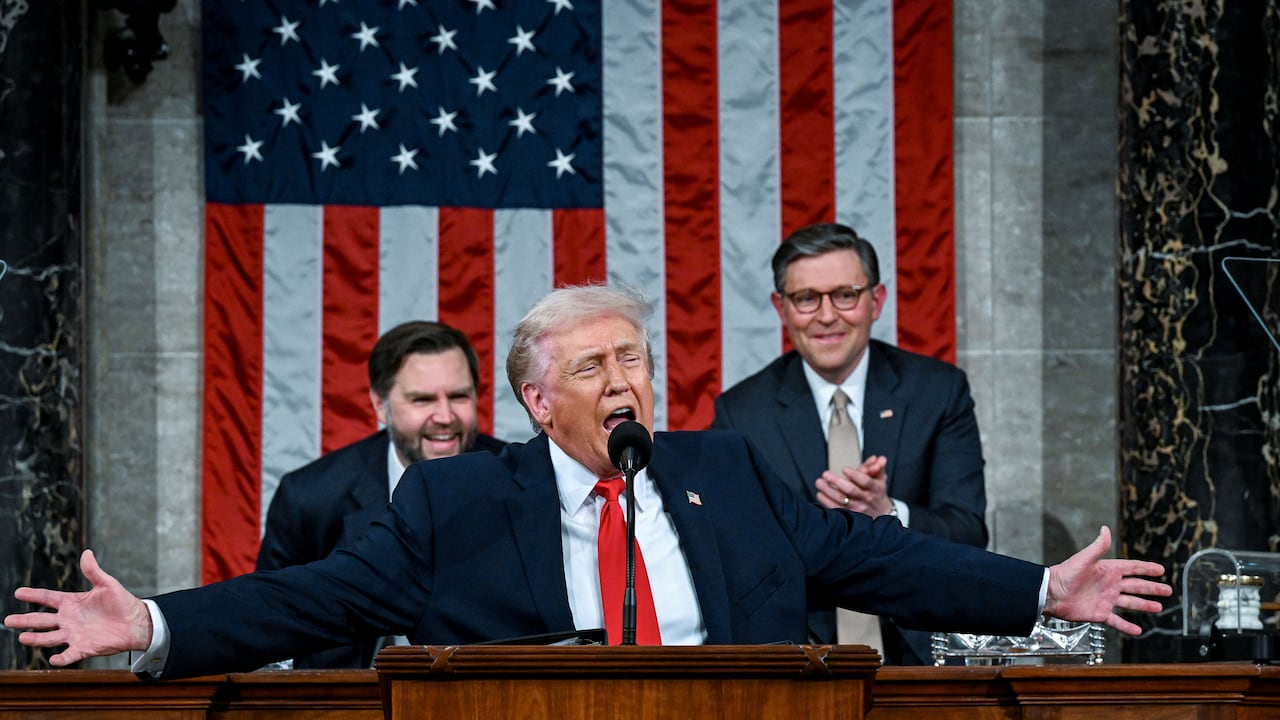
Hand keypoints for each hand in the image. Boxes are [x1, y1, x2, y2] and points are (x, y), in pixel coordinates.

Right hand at [4, 549, 152, 665]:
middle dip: (25, 620)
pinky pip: (70, 654)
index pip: (48, 598)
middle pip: (41, 620)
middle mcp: (69, 619)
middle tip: (8, 620)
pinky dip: (61, 657)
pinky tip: (53, 658)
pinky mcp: (84, 648)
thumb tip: (86, 552)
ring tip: (23, 637)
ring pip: (50, 637)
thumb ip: (94, 571)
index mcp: (72, 603)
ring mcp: (74, 634)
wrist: (136, 622)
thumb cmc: (121, 602)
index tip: (18, 592)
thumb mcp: (107, 584)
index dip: (33, 595)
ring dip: (36, 638)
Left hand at [815, 455, 891, 514]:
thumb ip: (876, 467)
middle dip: (836, 481)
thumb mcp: (879, 479)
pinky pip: (836, 509)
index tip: (844, 469)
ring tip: (819, 482)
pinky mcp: (850, 516)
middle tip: (826, 474)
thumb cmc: (877, 493)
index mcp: (875, 488)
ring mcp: (858, 509)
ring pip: (841, 500)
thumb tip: (879, 458)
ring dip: (828, 491)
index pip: (865, 481)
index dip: (855, 475)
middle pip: (851, 490)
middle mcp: (866, 499)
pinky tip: (820, 494)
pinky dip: (826, 501)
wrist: (881, 513)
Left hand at [1043, 526, 1171, 635]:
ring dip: (1144, 605)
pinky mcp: (1100, 614)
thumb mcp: (1084, 559)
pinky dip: (1127, 626)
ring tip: (1159, 608)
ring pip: (1130, 603)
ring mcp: (1106, 600)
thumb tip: (1105, 528)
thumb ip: (1097, 546)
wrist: (1051, 594)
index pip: (1132, 568)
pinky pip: (1117, 621)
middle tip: (1168, 590)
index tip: (1161, 570)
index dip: (1146, 569)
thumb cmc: (1065, 574)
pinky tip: (1138, 630)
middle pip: (1136, 586)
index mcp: (1108, 570)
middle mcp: (1110, 585)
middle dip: (1152, 588)